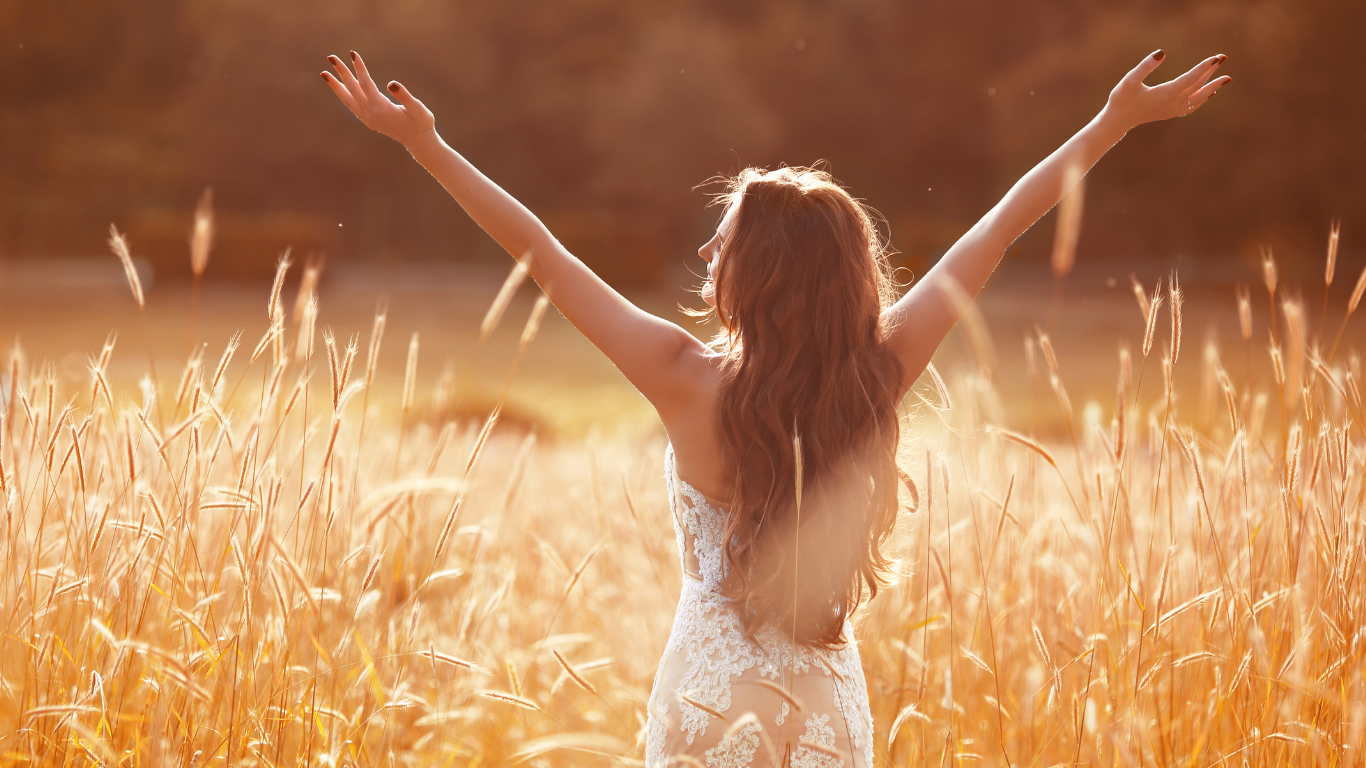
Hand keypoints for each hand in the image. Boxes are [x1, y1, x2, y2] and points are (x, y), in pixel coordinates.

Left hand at [321, 51, 434, 145]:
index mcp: (381, 108)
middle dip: (341, 72)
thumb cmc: (422, 123)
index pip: (365, 83)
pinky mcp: (369, 121)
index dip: (359, 68)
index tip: (352, 53)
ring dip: (336, 86)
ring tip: (324, 74)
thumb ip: (405, 96)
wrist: (419, 141)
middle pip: (352, 89)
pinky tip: (340, 88)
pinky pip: (352, 106)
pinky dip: (344, 95)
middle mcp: (371, 114)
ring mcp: (368, 119)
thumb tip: (392, 83)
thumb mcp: (418, 109)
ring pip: (348, 99)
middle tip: (331, 57)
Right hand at [1102, 50, 1231, 130]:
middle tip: (1224, 57)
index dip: (1204, 67)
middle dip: (1212, 72)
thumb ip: (1145, 66)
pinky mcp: (1170, 113)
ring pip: (1199, 97)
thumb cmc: (1121, 99)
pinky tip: (1210, 93)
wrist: (1118, 121)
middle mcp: (1173, 102)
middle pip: (1198, 85)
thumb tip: (1162, 53)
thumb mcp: (1129, 80)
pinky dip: (1203, 98)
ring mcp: (1173, 109)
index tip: (1216, 58)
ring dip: (1213, 86)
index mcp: (1165, 93)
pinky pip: (1193, 106)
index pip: (1190, 78)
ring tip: (1226, 78)